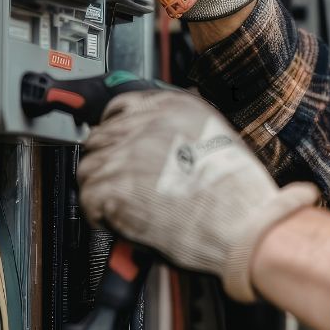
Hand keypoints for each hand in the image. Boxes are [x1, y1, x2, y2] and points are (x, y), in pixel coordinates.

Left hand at [77, 90, 318, 301]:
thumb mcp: (218, 139)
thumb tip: (162, 141)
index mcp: (173, 106)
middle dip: (108, 162)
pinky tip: (124, 222)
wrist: (242, 223)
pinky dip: (101, 216)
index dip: (117, 132)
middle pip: (100, 137)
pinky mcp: (110, 187)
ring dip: (102, 190)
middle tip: (123, 185)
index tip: (118, 146)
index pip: (121, 107)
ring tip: (127, 208)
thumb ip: (183, 131)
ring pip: (88, 169)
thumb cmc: (239, 193)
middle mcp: (145, 123)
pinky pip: (87, 200)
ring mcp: (124, 154)